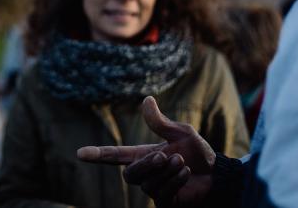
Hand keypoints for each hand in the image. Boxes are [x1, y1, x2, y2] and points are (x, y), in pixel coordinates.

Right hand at [77, 96, 215, 206]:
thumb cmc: (197, 152)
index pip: (115, 156)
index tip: (80, 153)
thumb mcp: (180, 132)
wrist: (217, 174)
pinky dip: (175, 181)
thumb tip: (146, 99)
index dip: (98, 155)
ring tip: (183, 162)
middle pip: (130, 174)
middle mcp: (145, 174)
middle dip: (148, 165)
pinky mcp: (165, 203)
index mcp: (143, 155)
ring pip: (148, 185)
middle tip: (167, 155)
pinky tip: (186, 173)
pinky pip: (161, 194)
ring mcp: (154, 190)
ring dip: (168, 171)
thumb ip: (160, 122)